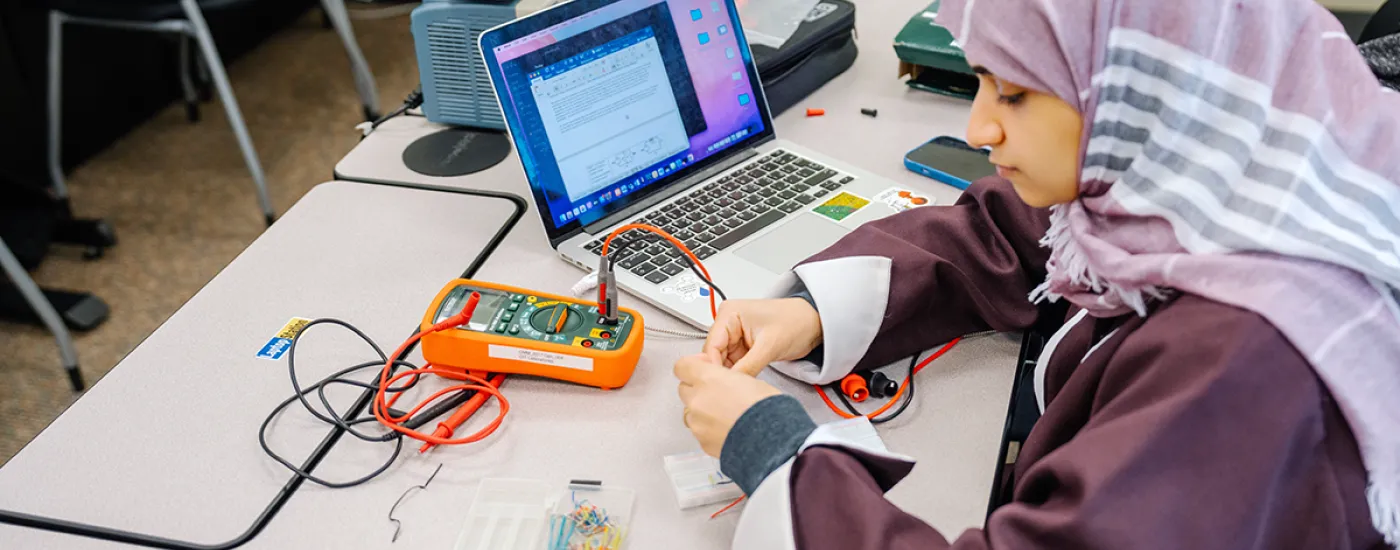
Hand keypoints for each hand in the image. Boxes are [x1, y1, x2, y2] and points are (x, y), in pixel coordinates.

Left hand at [675, 355, 781, 456]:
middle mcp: (697, 400)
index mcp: (708, 379)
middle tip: (719, 393)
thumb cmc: (767, 409)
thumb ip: (726, 378)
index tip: (703, 367)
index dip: (692, 365)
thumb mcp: (749, 380)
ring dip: (702, 411)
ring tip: (726, 415)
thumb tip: (723, 382)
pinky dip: (709, 430)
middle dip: (698, 389)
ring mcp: (697, 423)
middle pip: (684, 389)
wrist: (772, 440)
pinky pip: (699, 431)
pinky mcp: (702, 442)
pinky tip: (728, 429)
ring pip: (690, 412)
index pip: (682, 366)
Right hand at [703, 298, 822, 376]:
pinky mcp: (743, 346)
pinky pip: (734, 364)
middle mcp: (728, 323)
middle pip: (714, 356)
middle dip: (722, 373)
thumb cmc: (796, 322)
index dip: (713, 368)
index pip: (710, 346)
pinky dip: (738, 374)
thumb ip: (747, 367)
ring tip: (739, 388)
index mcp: (729, 314)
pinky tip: (743, 382)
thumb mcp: (770, 346)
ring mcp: (735, 335)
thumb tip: (729, 384)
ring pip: (723, 363)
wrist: (815, 323)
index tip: (718, 386)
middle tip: (729, 391)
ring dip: (730, 375)